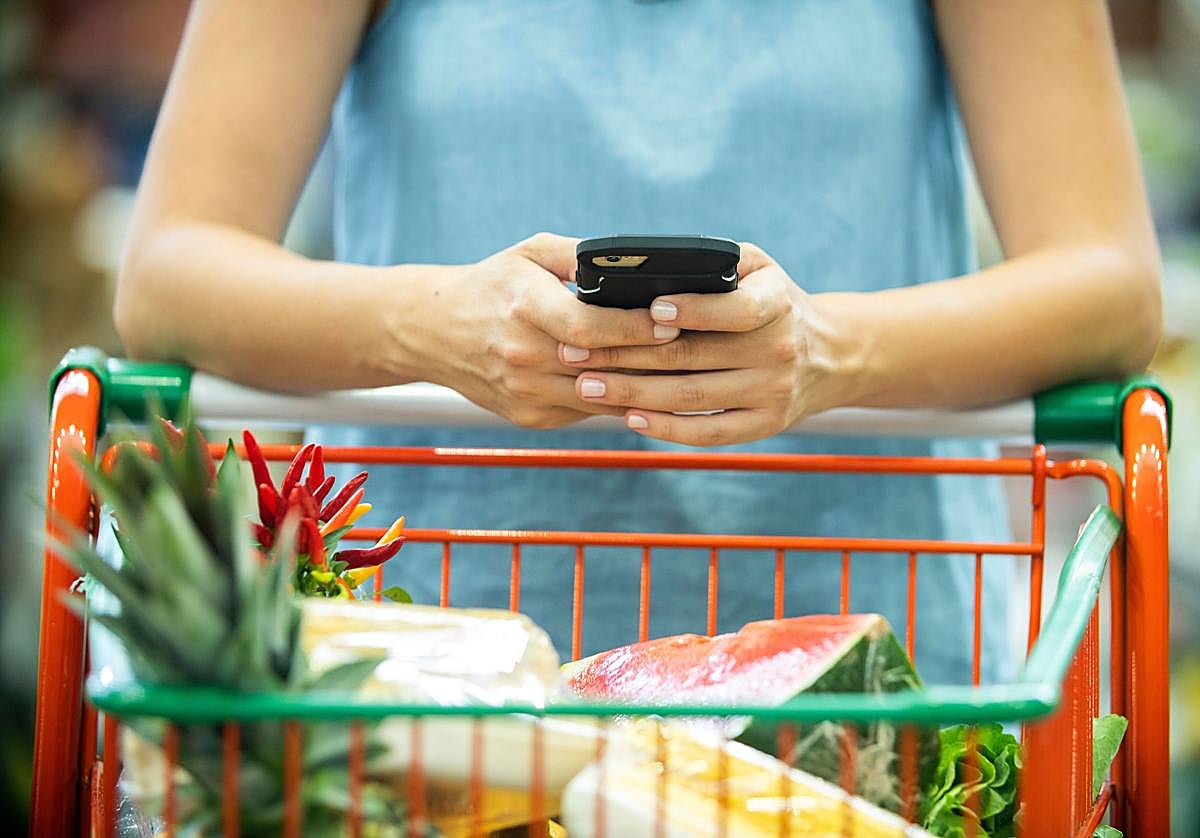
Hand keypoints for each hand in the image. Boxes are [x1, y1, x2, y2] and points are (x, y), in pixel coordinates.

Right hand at [430, 233, 681, 428]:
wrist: (434, 333)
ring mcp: (526, 392)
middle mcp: (522, 355)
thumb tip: (640, 262)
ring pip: (601, 397)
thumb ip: (581, 255)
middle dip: (653, 358)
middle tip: (695, 348)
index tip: (671, 322)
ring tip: (683, 371)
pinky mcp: (530, 417)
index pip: (588, 326)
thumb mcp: (530, 253)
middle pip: (602, 365)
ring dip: (644, 386)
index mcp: (524, 308)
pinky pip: (587, 411)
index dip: (634, 327)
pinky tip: (647, 387)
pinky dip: (618, 400)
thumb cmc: (493, 285)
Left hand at [560, 243, 838, 444]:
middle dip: (626, 353)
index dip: (691, 310)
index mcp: (776, 303)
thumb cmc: (772, 301)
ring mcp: (771, 393)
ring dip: (632, 392)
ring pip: (690, 397)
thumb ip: (715, 263)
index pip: (734, 310)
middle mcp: (777, 351)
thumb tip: (645, 264)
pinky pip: (707, 432)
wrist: (829, 355)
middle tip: (576, 350)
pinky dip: (665, 428)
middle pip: (691, 356)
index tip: (649, 309)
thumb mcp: (758, 268)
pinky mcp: (763, 426)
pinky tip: (628, 417)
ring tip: (586, 384)